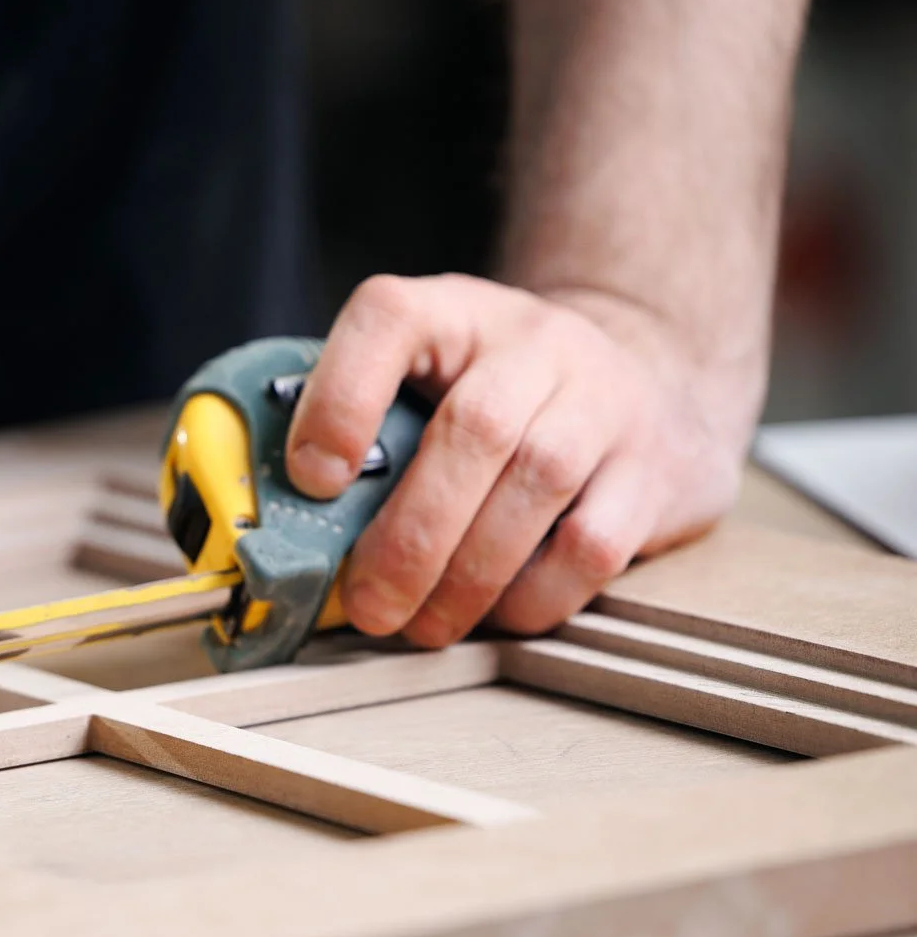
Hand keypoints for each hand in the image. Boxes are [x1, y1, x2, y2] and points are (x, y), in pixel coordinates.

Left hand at [285, 274, 759, 646]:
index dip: (342, 397)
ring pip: (537, 485)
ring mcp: (606, 400)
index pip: (389, 318)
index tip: (313, 478)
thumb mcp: (428, 376)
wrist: (648, 375)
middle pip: (475, 429)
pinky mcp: (654, 470)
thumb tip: (283, 520)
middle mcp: (536, 343)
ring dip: (467, 576)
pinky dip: (534, 595)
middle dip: (411, 535)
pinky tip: (496, 615)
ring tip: (422, 624)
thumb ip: (362, 427)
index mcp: (452, 312)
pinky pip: (592, 544)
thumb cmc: (500, 393)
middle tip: (370, 603)